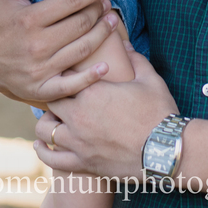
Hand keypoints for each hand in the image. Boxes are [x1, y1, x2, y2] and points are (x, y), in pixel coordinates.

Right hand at [0, 0, 119, 102]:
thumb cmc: (0, 20)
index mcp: (28, 19)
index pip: (71, 1)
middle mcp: (36, 45)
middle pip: (81, 24)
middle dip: (99, 10)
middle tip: (107, 4)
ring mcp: (40, 69)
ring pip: (83, 49)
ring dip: (103, 34)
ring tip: (112, 21)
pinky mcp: (41, 89)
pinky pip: (71, 85)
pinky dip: (91, 77)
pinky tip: (105, 66)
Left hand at [34, 44, 177, 178]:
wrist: (166, 151)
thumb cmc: (159, 113)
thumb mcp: (150, 79)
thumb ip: (135, 59)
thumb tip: (126, 45)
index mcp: (92, 92)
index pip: (66, 75)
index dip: (65, 73)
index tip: (68, 72)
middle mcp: (79, 116)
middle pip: (51, 100)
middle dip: (54, 95)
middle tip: (61, 94)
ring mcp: (78, 142)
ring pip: (44, 129)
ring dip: (46, 122)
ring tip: (51, 119)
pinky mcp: (82, 163)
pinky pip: (52, 159)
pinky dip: (44, 151)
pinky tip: (41, 145)